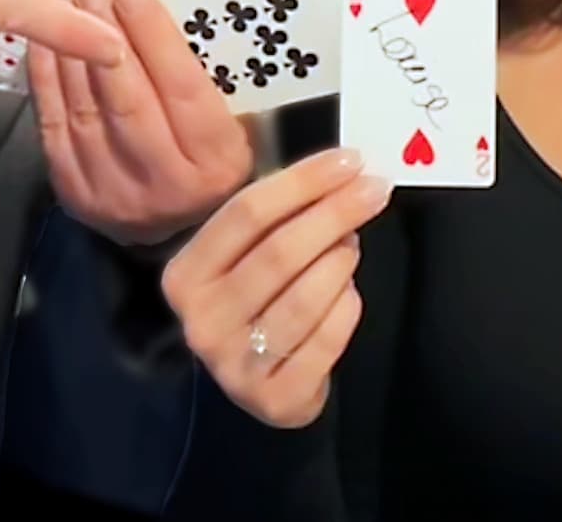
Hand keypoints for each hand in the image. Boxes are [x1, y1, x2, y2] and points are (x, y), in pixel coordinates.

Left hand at [33, 0, 257, 244]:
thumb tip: (165, 13)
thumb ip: (209, 82)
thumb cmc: (213, 161)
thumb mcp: (237, 125)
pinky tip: (43, 43)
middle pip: (129, 100)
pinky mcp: (77, 196)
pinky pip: (54, 130)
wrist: (184, 236)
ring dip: (70, 50)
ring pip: (86, 112)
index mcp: (215, 160)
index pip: (182, 89)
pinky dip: (46, 82)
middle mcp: (165, 182)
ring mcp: (115, 194)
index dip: (155, 38)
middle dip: (105, 37)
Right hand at [162, 148, 391, 427]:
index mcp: (185, 275)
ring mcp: (234, 366)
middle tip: (375, 190)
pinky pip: (324, 340)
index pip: (246, 213)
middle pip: (279, 252)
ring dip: (340, 261)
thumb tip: (341, 170)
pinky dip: (346, 308)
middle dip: (335, 213)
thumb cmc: (255, 298)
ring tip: (352, 245)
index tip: (350, 160)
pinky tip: (349, 293)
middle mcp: (201, 322)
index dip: (303, 182)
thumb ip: (277, 214)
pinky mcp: (273, 399)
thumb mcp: (245, 254)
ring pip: (305, 298)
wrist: (258, 381)